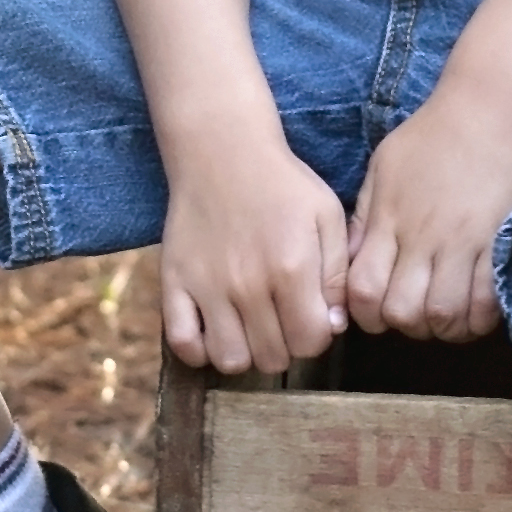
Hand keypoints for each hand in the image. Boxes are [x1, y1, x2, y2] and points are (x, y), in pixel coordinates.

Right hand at [158, 141, 348, 373]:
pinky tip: (214, 330)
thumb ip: (337, 274)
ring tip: (251, 328)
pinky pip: (182, 343)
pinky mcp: (174, 282)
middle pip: (272, 358)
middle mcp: (248, 284)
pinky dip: (199, 349)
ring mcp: (207, 287)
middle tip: (282, 319)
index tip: (311, 317)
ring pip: (229, 360)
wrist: (222, 152)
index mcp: (291, 268)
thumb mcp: (327, 216)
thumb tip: (333, 326)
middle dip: (285, 346)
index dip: (317, 336)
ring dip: (245, 353)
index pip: (311, 342)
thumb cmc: (282, 185)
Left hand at [346, 85, 511, 342]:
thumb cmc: (431, 135)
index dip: (365, 314)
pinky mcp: (499, 241)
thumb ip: (364, 217)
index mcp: (389, 218)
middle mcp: (423, 236)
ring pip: (444, 313)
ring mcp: (463, 241)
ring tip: (444, 319)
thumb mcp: (383, 167)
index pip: (364, 289)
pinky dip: (479, 319)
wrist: (489, 109)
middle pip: (403, 311)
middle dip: (404, 326)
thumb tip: (349, 260)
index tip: (376, 310)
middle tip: (413, 316)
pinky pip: (488, 300)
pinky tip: (474, 313)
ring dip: (442, 328)